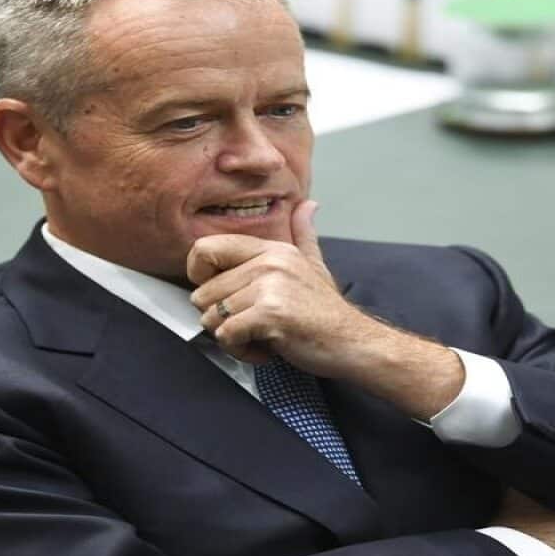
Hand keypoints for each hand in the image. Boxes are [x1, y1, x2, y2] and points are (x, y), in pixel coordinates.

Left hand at [187, 201, 462, 418]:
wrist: (355, 343)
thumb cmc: (327, 311)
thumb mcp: (314, 264)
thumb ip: (304, 235)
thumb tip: (309, 205)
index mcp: (271, 249)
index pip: (204, 249)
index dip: (200, 277)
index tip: (222, 296)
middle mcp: (267, 261)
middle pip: (203, 292)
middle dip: (221, 318)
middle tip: (252, 326)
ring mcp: (269, 286)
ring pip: (212, 317)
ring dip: (231, 337)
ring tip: (261, 336)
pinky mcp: (270, 313)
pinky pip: (226, 335)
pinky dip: (241, 350)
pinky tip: (266, 349)